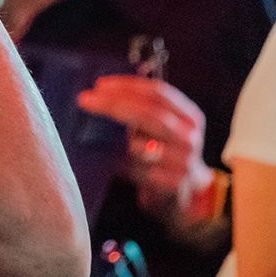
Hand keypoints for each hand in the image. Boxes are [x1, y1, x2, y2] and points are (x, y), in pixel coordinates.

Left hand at [76, 74, 213, 221]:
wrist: (186, 191)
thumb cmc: (163, 151)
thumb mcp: (161, 127)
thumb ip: (141, 109)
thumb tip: (101, 92)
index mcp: (189, 116)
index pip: (158, 93)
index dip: (128, 86)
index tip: (99, 85)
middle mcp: (189, 137)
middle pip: (150, 114)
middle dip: (114, 104)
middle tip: (85, 100)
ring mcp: (184, 162)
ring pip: (143, 145)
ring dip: (116, 139)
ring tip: (92, 132)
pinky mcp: (173, 184)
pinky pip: (138, 171)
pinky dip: (121, 164)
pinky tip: (107, 161)